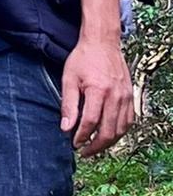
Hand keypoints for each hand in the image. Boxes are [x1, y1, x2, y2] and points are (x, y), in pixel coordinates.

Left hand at [60, 36, 134, 156]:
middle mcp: (115, 97)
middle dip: (95, 146)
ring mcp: (126, 97)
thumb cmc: (83, 58)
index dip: (81, 136)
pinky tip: (108, 135)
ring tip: (94, 147)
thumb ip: (68, 104)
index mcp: (98, 91)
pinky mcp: (130, 97)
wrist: (103, 43)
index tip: (74, 143)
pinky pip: (128, 121)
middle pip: (108, 131)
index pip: (91, 122)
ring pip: (121, 130)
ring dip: (108, 142)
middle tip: (84, 152)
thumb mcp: (69, 78)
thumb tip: (65, 128)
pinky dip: (119, 132)